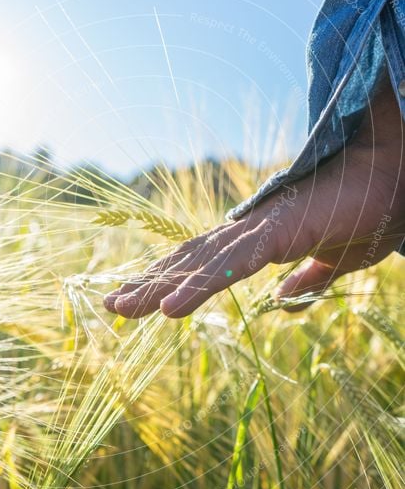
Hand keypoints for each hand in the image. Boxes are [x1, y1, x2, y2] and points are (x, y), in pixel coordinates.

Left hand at [104, 76, 404, 318]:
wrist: (393, 180)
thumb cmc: (365, 215)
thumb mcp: (334, 261)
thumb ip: (306, 279)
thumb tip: (283, 300)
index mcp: (259, 239)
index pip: (203, 263)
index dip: (169, 280)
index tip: (138, 301)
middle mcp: (249, 230)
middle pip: (188, 260)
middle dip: (148, 283)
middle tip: (111, 306)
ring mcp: (260, 228)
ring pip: (199, 263)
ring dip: (159, 287)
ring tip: (122, 309)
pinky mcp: (277, 231)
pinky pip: (230, 265)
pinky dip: (198, 285)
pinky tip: (170, 309)